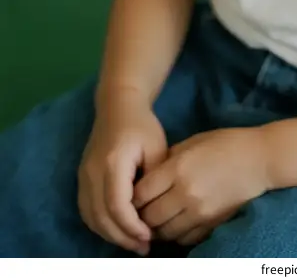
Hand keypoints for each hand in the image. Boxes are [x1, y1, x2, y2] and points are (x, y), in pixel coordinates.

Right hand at [78, 90, 167, 253]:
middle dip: (123, 237)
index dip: (132, 227)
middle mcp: (93, 172)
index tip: (150, 237)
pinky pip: (87, 211)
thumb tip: (154, 211)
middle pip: (102, 217)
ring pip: (92, 217)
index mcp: (113, 163)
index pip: (118, 206)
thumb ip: (154, 179)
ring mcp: (84, 176)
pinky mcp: (82, 179)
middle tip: (145, 247)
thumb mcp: (156, 148)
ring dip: (111, 235)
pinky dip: (101, 226)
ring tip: (134, 243)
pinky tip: (118, 231)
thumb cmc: (142, 126)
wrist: (118, 107)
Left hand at [133, 128, 269, 246]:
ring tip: (157, 219)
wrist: (260, 159)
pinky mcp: (212, 224)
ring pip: (165, 232)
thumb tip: (148, 176)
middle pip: (149, 217)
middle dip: (141, 216)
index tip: (132, 195)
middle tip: (141, 210)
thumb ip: (168, 159)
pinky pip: (184, 238)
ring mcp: (200, 212)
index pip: (141, 193)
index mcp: (178, 168)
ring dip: (157, 228)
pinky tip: (177, 223)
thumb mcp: (193, 142)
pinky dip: (176, 235)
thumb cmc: (227, 144)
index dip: (132, 197)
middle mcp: (185, 193)